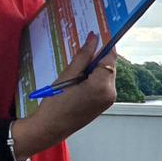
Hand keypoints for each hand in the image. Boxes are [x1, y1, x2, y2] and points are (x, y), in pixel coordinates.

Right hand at [14, 34, 116, 157]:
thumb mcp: (68, 75)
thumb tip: (94, 37)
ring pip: (107, 74)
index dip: (105, 44)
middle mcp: (111, 93)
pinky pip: (104, 83)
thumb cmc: (55, 103)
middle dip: (99, 56)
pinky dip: (95, 77)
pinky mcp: (105, 103)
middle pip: (109, 65)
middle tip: (85, 45)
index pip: (110, 57)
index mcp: (102, 85)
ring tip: (79, 63)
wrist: (50, 128)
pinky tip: (81, 76)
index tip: (99, 32)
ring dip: (96, 66)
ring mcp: (109, 100)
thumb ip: (84, 56)